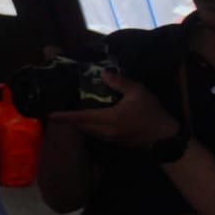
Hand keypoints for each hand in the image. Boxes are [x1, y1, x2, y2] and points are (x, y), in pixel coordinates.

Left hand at [49, 71, 180, 149]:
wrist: (165, 137)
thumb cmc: (152, 113)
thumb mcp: (138, 92)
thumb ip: (120, 82)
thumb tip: (102, 73)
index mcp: (108, 119)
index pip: (80, 117)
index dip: (64, 116)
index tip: (49, 114)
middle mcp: (104, 131)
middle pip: (80, 126)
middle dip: (67, 119)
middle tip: (55, 111)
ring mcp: (109, 138)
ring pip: (87, 131)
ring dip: (77, 123)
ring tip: (68, 113)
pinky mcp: (114, 142)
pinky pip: (95, 134)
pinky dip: (88, 127)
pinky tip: (87, 119)